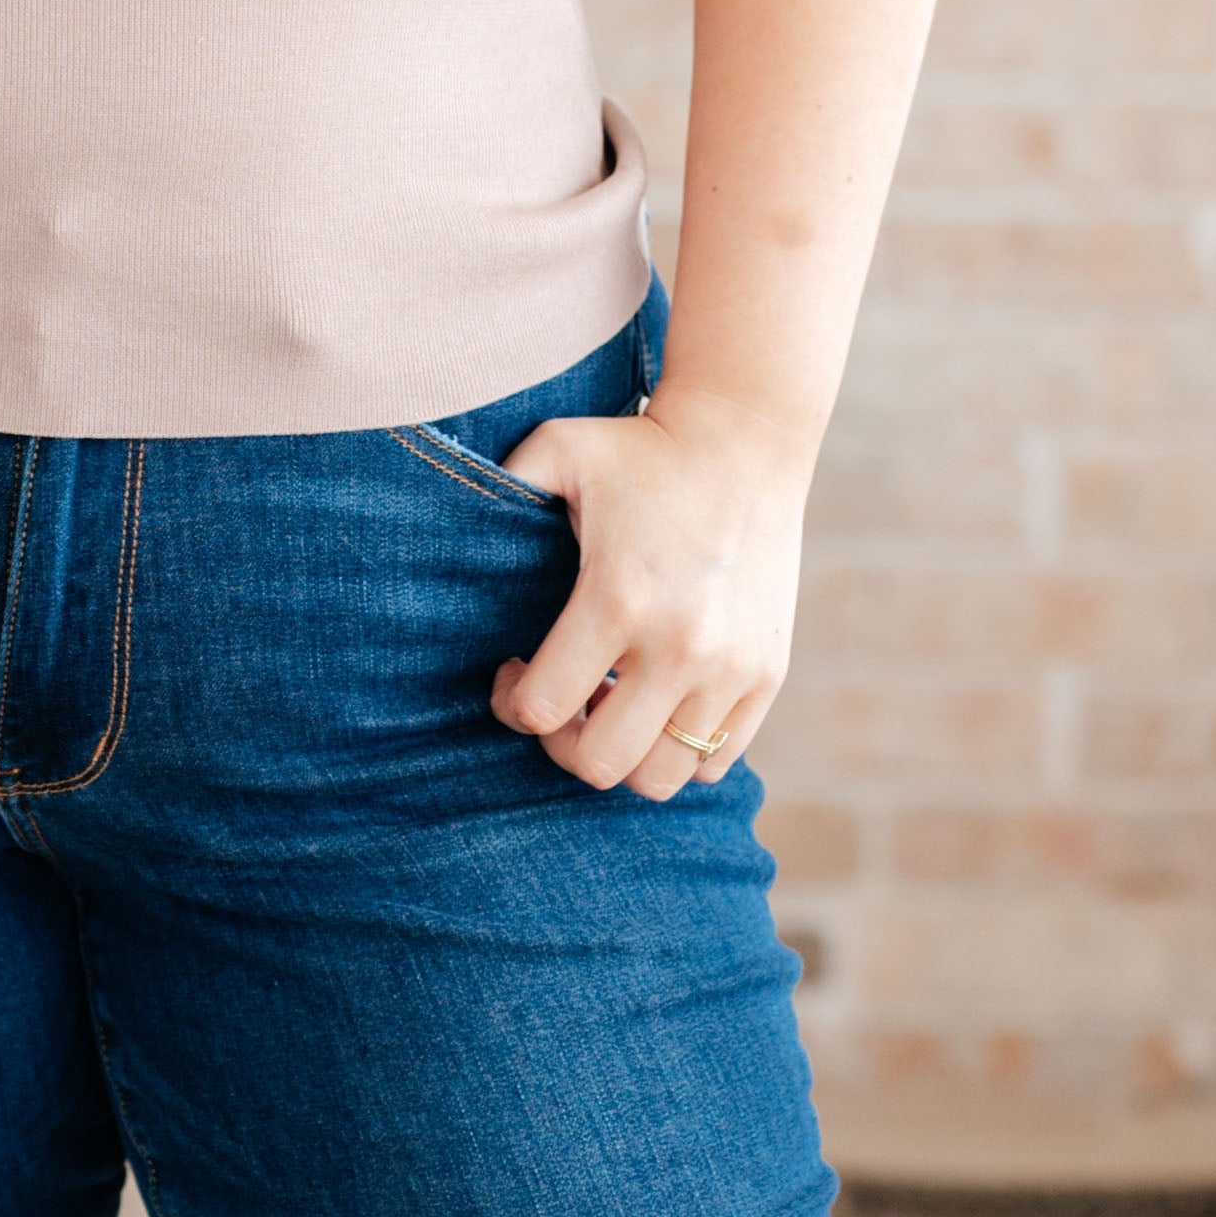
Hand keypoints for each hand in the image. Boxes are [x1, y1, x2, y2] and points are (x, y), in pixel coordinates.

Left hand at [487, 385, 809, 802]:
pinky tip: (657, 701)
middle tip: (559, 700)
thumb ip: (498, 484)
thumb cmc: (639, 447)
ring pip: (661, 777)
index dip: (512, 703)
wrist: (748, 439)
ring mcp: (732, 668)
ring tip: (609, 705)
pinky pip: (716, 759)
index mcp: (618, 598)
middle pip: (602, 763)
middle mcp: (681, 646)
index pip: (544, 710)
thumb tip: (448, 525)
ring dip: (624, 754)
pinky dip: (679, 749)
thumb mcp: (557, 448)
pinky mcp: (768, 674)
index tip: (512, 669)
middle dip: (563, 743)